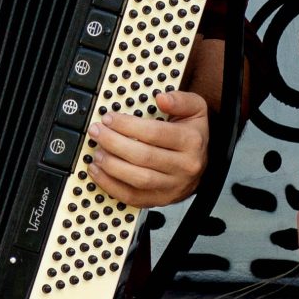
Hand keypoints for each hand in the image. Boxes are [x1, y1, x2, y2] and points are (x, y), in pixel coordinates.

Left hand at [87, 89, 208, 208]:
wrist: (201, 164)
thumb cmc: (192, 135)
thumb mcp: (195, 110)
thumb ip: (180, 100)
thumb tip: (162, 98)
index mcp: (191, 141)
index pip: (155, 133)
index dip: (127, 125)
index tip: (109, 118)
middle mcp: (184, 166)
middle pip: (143, 157)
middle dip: (114, 143)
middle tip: (97, 132)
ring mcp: (172, 186)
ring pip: (138, 179)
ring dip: (111, 166)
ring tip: (97, 152)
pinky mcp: (160, 200)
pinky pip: (132, 197)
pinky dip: (111, 185)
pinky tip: (98, 171)